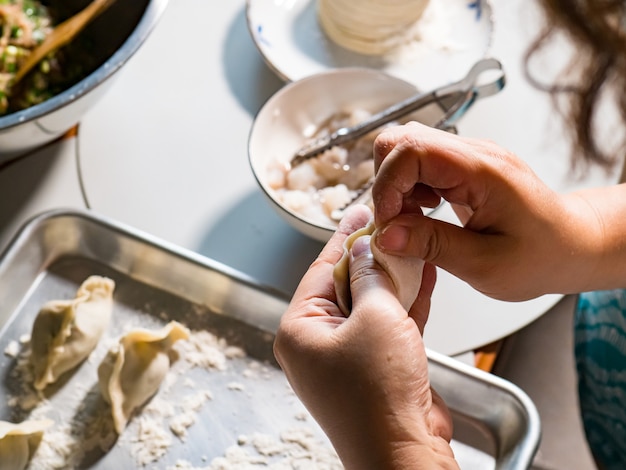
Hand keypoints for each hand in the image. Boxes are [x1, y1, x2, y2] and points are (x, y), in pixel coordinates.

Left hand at [274, 205, 457, 469]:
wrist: (404, 452)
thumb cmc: (380, 394)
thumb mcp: (376, 317)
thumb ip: (371, 276)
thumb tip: (365, 250)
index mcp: (300, 329)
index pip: (323, 270)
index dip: (345, 238)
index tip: (360, 213)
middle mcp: (317, 343)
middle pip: (346, 285)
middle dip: (372, 257)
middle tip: (390, 225)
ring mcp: (347, 357)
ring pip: (370, 305)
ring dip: (392, 278)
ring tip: (411, 244)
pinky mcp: (375, 367)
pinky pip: (386, 325)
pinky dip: (404, 304)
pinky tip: (422, 276)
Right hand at [371, 121, 617, 300]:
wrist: (571, 244)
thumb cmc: (541, 256)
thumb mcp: (485, 265)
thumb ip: (432, 246)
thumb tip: (386, 236)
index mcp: (481, 170)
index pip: (411, 149)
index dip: (388, 185)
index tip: (389, 223)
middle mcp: (473, 153)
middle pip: (401, 140)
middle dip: (385, 183)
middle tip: (397, 222)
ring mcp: (467, 156)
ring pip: (405, 150)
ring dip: (395, 187)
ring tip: (412, 222)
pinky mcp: (462, 167)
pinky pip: (419, 164)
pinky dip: (408, 190)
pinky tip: (423, 214)